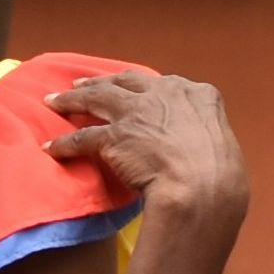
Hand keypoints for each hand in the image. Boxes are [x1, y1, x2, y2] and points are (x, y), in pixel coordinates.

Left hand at [46, 68, 247, 237]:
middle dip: (100, 82)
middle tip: (81, 84)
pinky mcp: (115, 135)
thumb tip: (196, 149)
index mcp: (197, 95)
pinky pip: (82, 138)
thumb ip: (201, 137)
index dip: (138, 85)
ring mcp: (137, 113)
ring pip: (96, 99)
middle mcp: (165, 95)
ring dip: (71, 100)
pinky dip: (64, 144)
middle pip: (124, 82)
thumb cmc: (221, 180)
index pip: (161, 83)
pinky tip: (51, 149)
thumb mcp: (221, 145)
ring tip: (53, 102)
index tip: (127, 87)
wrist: (202, 191)